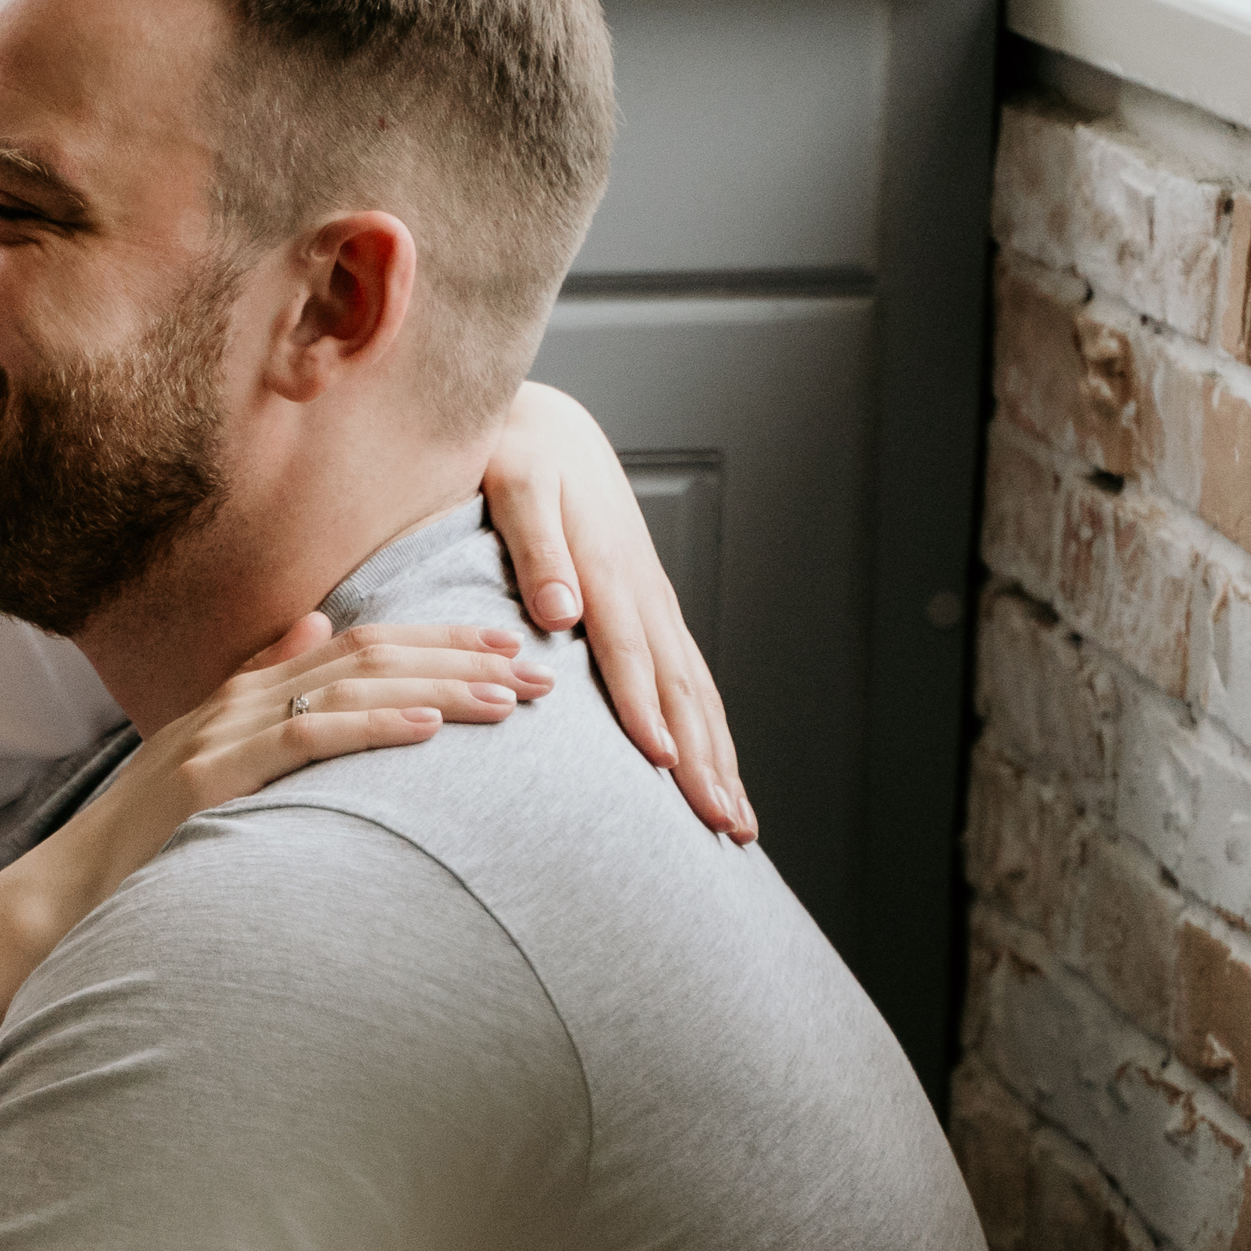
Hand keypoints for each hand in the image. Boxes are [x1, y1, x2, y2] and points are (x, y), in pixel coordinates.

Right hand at [68, 612, 535, 891]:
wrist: (70, 886)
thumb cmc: (149, 837)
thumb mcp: (213, 755)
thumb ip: (266, 693)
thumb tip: (316, 631)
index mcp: (248, 690)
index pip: (361, 644)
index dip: (439, 640)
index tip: (507, 647)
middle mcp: (241, 698)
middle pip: (371, 655)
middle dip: (461, 660)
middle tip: (537, 674)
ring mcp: (224, 734)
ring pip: (352, 689)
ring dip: (437, 691)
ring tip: (504, 701)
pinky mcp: (213, 777)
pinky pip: (308, 739)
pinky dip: (373, 728)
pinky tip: (426, 730)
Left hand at [483, 381, 753, 840]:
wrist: (550, 425)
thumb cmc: (520, 452)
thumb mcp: (515, 483)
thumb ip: (535, 545)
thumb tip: (558, 610)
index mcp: (607, 567)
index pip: (629, 653)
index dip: (644, 710)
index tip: (660, 765)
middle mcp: (642, 593)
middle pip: (680, 689)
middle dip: (704, 761)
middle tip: (725, 825)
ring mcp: (654, 604)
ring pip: (695, 693)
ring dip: (717, 758)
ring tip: (735, 823)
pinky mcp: (651, 610)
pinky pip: (686, 679)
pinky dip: (705, 729)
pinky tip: (714, 770)